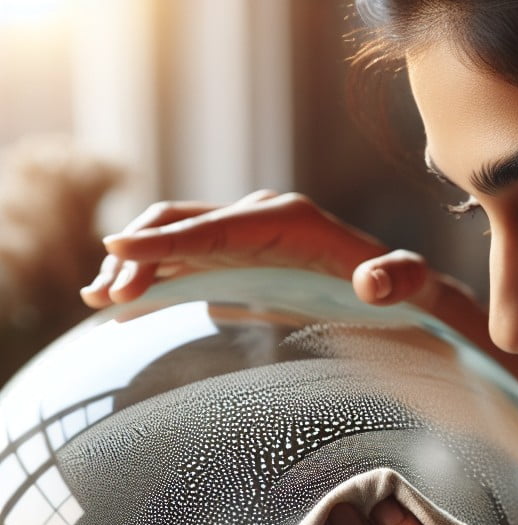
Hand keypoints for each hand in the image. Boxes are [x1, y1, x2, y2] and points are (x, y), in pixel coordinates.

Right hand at [80, 189, 446, 312]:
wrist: (400, 290)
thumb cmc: (405, 286)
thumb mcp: (410, 283)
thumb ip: (396, 279)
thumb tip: (373, 285)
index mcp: (289, 219)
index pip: (218, 227)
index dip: (170, 239)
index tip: (120, 245)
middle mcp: (259, 219)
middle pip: (184, 226)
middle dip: (142, 254)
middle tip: (107, 293)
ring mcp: (245, 240)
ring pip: (176, 244)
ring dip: (137, 267)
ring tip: (99, 298)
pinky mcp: (240, 262)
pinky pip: (186, 266)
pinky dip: (154, 280)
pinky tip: (124, 305)